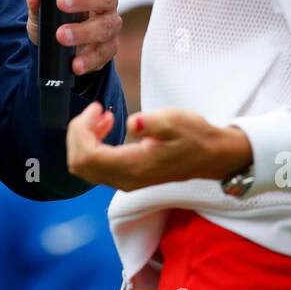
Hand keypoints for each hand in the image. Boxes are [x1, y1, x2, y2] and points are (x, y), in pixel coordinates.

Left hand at [25, 0, 120, 76]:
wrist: (61, 48)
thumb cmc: (54, 19)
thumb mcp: (40, 12)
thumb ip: (37, 3)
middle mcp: (105, 1)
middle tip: (61, 3)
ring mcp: (110, 24)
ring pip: (106, 25)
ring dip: (84, 31)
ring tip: (62, 36)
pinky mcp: (110, 47)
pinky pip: (104, 53)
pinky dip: (89, 59)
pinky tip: (75, 64)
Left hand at [66, 104, 252, 191]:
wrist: (211, 156)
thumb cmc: (194, 137)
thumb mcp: (176, 122)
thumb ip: (152, 124)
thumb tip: (132, 123)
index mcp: (133, 167)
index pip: (87, 156)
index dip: (83, 130)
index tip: (98, 108)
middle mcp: (125, 180)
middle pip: (79, 164)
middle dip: (79, 133)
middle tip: (96, 110)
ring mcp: (125, 181)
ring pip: (84, 166)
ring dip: (85, 139)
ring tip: (102, 117)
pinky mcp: (127, 177)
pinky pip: (96, 165)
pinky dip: (93, 145)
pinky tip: (108, 126)